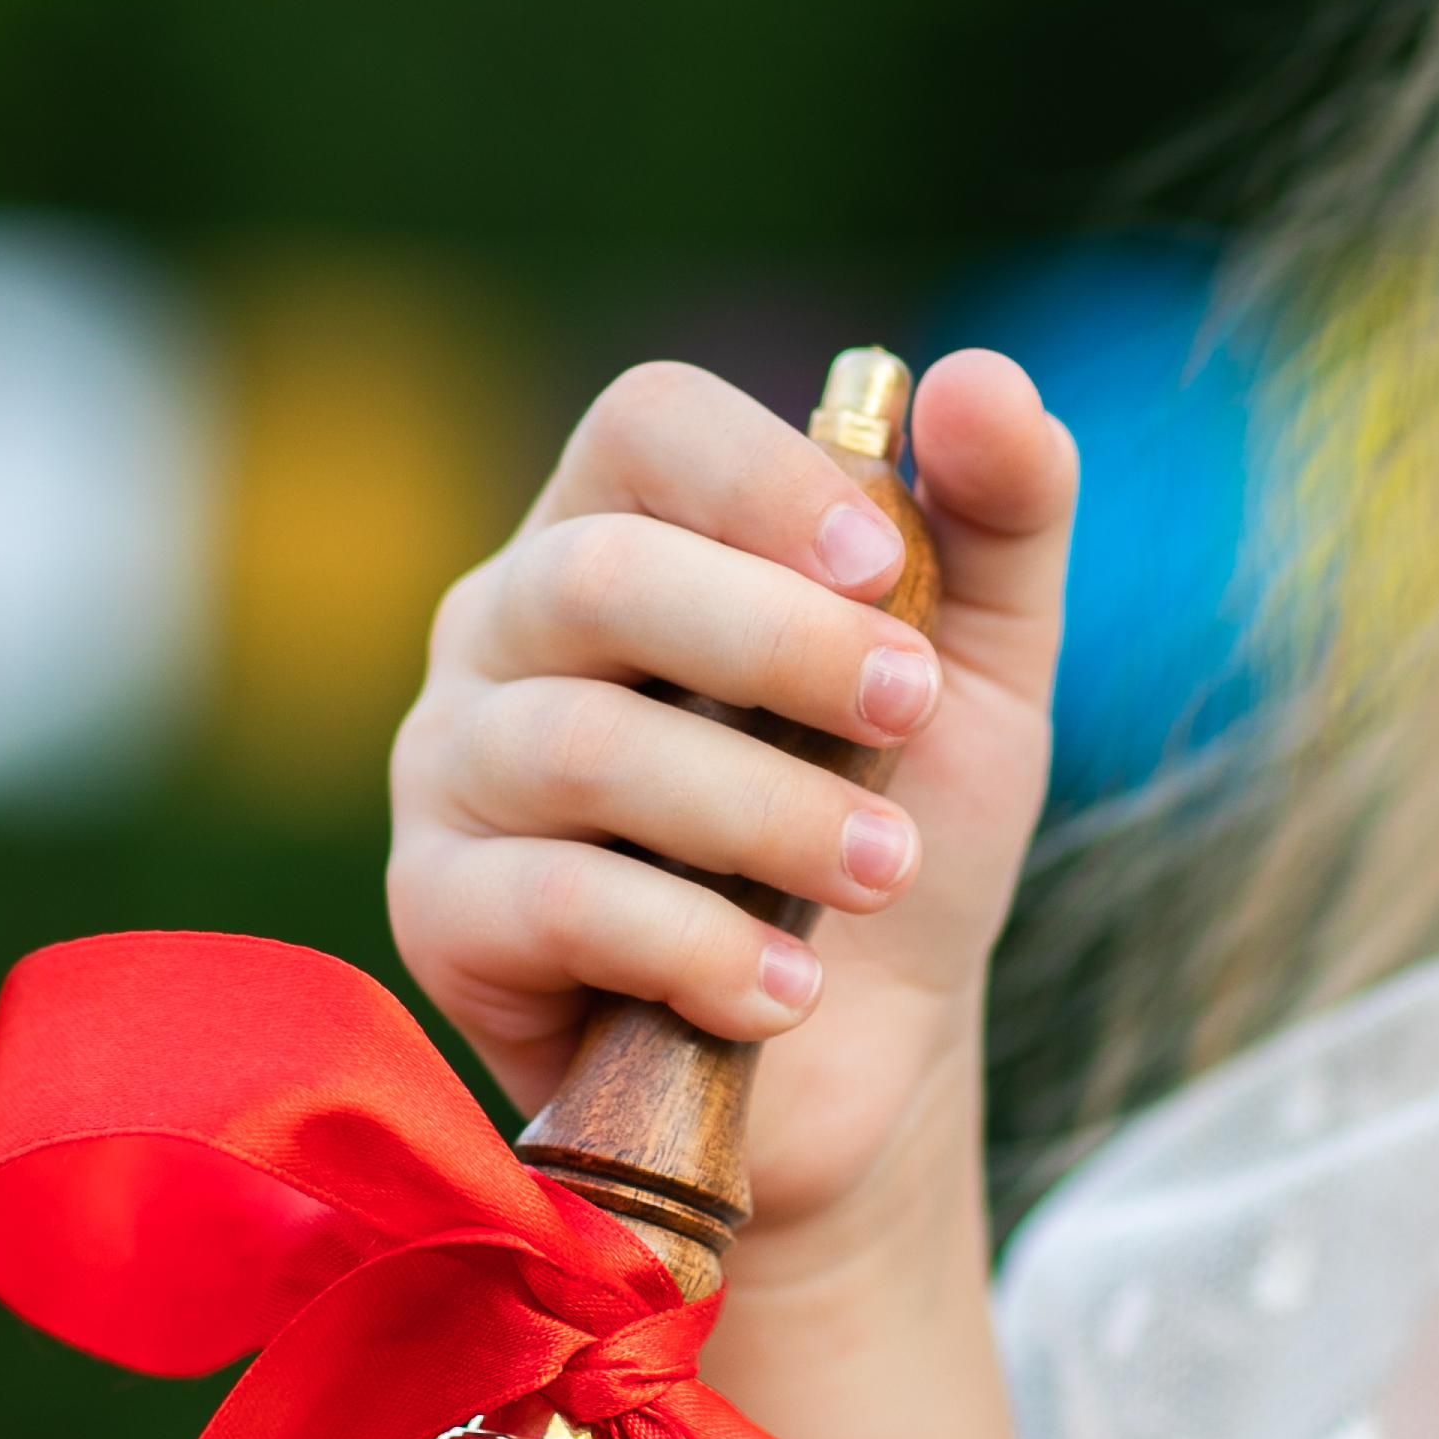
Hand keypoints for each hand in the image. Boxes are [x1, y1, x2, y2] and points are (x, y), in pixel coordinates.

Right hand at [387, 347, 1076, 1250]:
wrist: (856, 1063)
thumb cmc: (895, 838)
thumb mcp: (983, 676)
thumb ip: (1001, 519)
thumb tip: (976, 376)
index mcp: (623, 527)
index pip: (648, 425)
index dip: (764, 479)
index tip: (887, 569)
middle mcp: (508, 623)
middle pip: (602, 574)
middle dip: (783, 644)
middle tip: (914, 713)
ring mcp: (452, 765)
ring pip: (581, 744)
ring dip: (765, 810)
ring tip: (881, 870)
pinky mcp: (438, 910)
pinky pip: (553, 900)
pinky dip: (697, 945)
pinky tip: (789, 988)